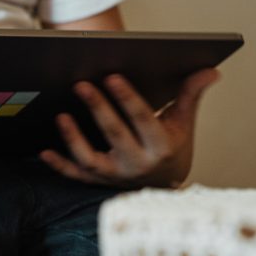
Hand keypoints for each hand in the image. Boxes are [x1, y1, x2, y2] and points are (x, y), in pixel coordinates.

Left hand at [40, 69, 220, 187]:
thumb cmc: (172, 146)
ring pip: (91, 159)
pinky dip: (59, 165)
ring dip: (74, 139)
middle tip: (81, 84)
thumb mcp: (183, 122)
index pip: (142, 120)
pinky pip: (75, 175)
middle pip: (114, 134)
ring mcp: (114, 175)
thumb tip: (211, 70)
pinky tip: (43, 151)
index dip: (127, 99)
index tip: (113, 76)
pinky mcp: (97, 182)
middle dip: (98, 109)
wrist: (164, 186)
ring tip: (61, 115)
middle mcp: (137, 163)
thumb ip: (190, 95)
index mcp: (160, 146)